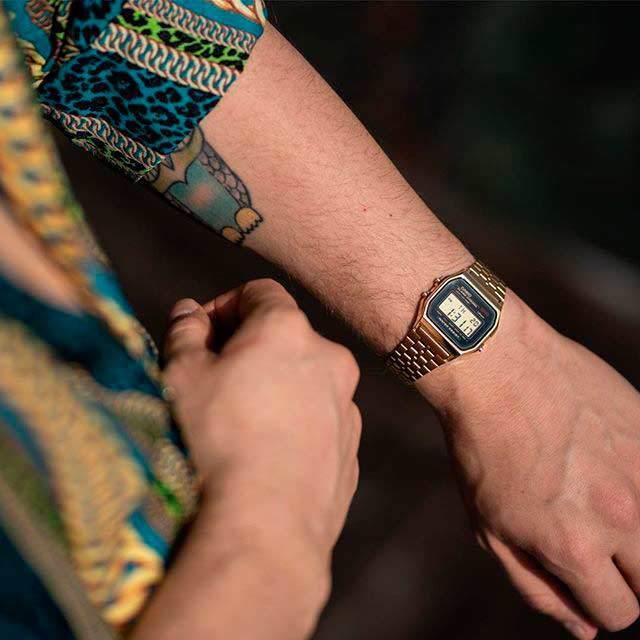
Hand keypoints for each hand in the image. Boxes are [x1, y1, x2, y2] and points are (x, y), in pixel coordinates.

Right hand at [163, 279, 360, 627]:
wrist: (265, 527)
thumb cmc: (216, 440)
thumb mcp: (182, 376)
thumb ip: (185, 332)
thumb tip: (189, 311)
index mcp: (289, 330)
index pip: (259, 292)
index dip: (223, 306)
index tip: (200, 336)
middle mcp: (330, 360)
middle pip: (285, 337)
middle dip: (248, 349)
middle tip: (213, 380)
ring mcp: (347, 407)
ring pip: (304, 381)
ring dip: (273, 388)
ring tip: (237, 425)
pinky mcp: (350, 450)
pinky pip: (318, 422)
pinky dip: (293, 425)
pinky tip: (264, 456)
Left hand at [420, 292, 639, 638]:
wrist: (496, 367)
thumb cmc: (482, 447)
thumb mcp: (489, 526)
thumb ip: (538, 586)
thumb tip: (584, 630)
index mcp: (575, 547)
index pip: (619, 614)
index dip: (596, 601)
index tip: (579, 574)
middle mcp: (622, 515)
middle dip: (623, 573)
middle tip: (589, 536)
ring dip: (638, 531)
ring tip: (599, 499)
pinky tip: (612, 466)